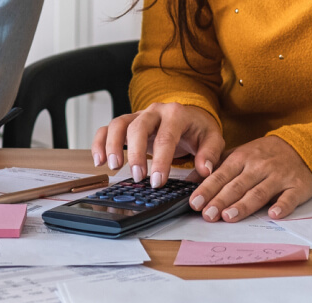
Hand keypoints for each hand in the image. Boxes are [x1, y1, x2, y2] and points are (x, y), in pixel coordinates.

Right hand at [91, 102, 223, 187]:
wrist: (189, 116)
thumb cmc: (198, 129)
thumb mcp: (212, 138)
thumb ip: (210, 153)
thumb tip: (204, 170)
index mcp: (176, 114)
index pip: (166, 136)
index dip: (160, 160)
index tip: (157, 181)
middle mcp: (154, 111)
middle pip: (138, 127)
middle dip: (136, 154)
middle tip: (138, 177)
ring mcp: (138, 115)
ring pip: (118, 124)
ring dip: (112, 145)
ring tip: (114, 167)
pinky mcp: (127, 123)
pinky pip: (107, 128)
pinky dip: (99, 142)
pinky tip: (99, 161)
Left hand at [189, 136, 311, 222]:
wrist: (302, 146)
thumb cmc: (264, 155)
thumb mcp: (239, 155)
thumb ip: (216, 167)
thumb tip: (189, 181)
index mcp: (242, 158)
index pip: (221, 175)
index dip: (207, 189)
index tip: (194, 202)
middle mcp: (259, 167)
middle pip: (237, 186)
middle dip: (220, 200)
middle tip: (207, 215)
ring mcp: (279, 176)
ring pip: (259, 192)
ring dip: (244, 205)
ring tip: (229, 216)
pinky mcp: (297, 186)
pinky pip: (289, 197)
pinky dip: (282, 205)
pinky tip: (273, 214)